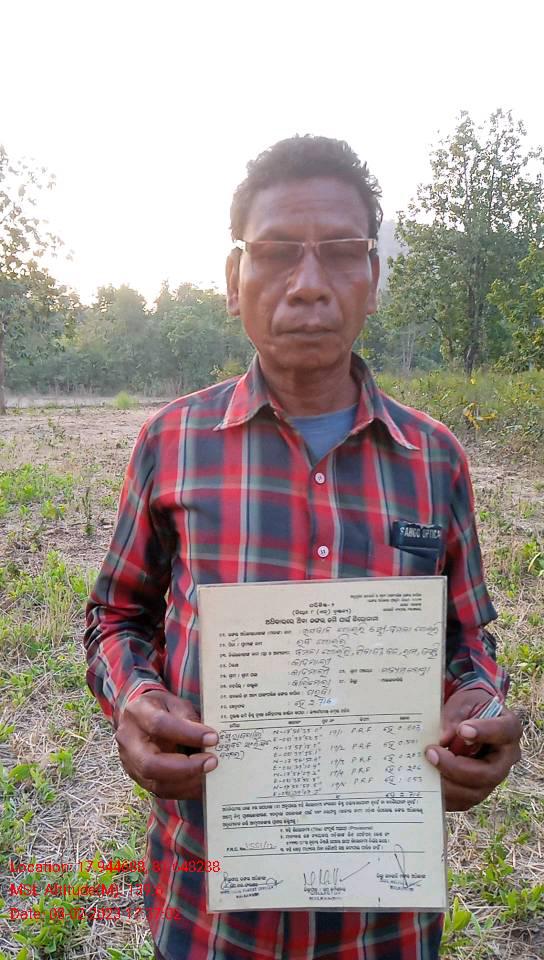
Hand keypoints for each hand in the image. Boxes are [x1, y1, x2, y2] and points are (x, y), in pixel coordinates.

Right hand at [115, 689, 217, 798]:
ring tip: (210, 774)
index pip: (159, 725)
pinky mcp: (140, 779)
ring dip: (187, 782)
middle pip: (150, 763)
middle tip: (212, 762)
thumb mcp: (174, 702)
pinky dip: (185, 790)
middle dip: (185, 767)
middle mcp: (129, 741)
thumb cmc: (160, 708)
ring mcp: (131, 764)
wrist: (139, 719)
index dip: (187, 733)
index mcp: (137, 713)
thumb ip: (188, 716)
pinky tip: (202, 785)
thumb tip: (207, 738)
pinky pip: (162, 791)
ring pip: (156, 783)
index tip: (213, 738)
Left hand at [425, 688, 521, 810]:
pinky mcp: (477, 791)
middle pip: (489, 773)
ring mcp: (493, 778)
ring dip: (447, 783)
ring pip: (475, 792)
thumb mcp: (462, 704)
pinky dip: (443, 795)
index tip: (462, 730)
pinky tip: (427, 780)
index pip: (503, 732)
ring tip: (425, 766)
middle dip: (456, 766)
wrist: (468, 719)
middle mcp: (506, 758)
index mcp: (509, 729)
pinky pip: (462, 801)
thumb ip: (454, 718)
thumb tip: (442, 740)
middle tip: (430, 752)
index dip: (485, 733)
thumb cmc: (468, 709)